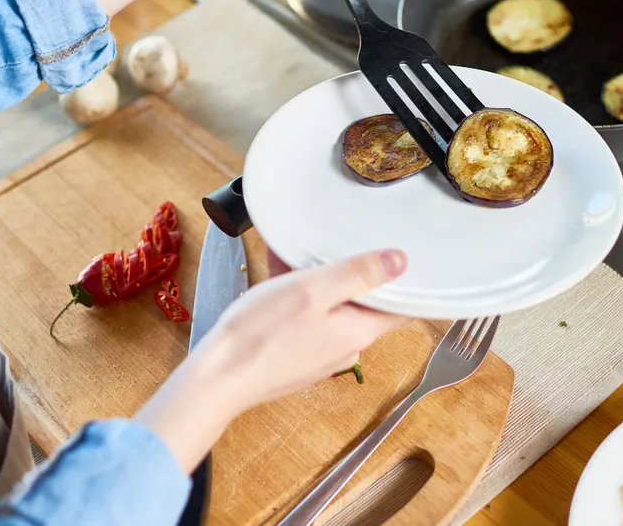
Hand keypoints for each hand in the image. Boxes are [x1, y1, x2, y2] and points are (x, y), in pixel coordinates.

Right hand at [136, 249, 409, 470]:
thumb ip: (358, 274)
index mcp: (360, 331)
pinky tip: (276, 274)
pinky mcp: (297, 356)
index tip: (403, 251)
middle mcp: (347, 347)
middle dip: (349, 271)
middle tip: (333, 242)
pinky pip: (307, 319)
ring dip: (316, 280)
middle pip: (364, 301)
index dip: (406, 278)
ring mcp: (321, 354)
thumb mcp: (312, 290)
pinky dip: (297, 296)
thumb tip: (401, 260)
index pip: (403, 305)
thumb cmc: (261, 333)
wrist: (217, 379)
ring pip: (331, 306)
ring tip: (292, 254)